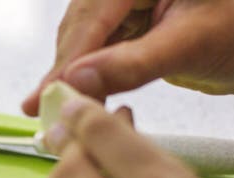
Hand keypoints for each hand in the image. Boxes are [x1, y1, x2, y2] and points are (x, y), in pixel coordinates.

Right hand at [23, 0, 233, 115]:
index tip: (44, 97)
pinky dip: (90, 73)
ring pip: (84, 38)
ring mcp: (126, 1)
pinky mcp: (128, 18)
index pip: (92, 16)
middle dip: (65, 69)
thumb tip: (78, 81)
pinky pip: (98, 45)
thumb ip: (133, 63)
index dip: (66, 61)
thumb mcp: (191, 43)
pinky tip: (82, 95)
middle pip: (81, 25)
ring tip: (60, 109)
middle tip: (42, 109)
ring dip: (73, 75)